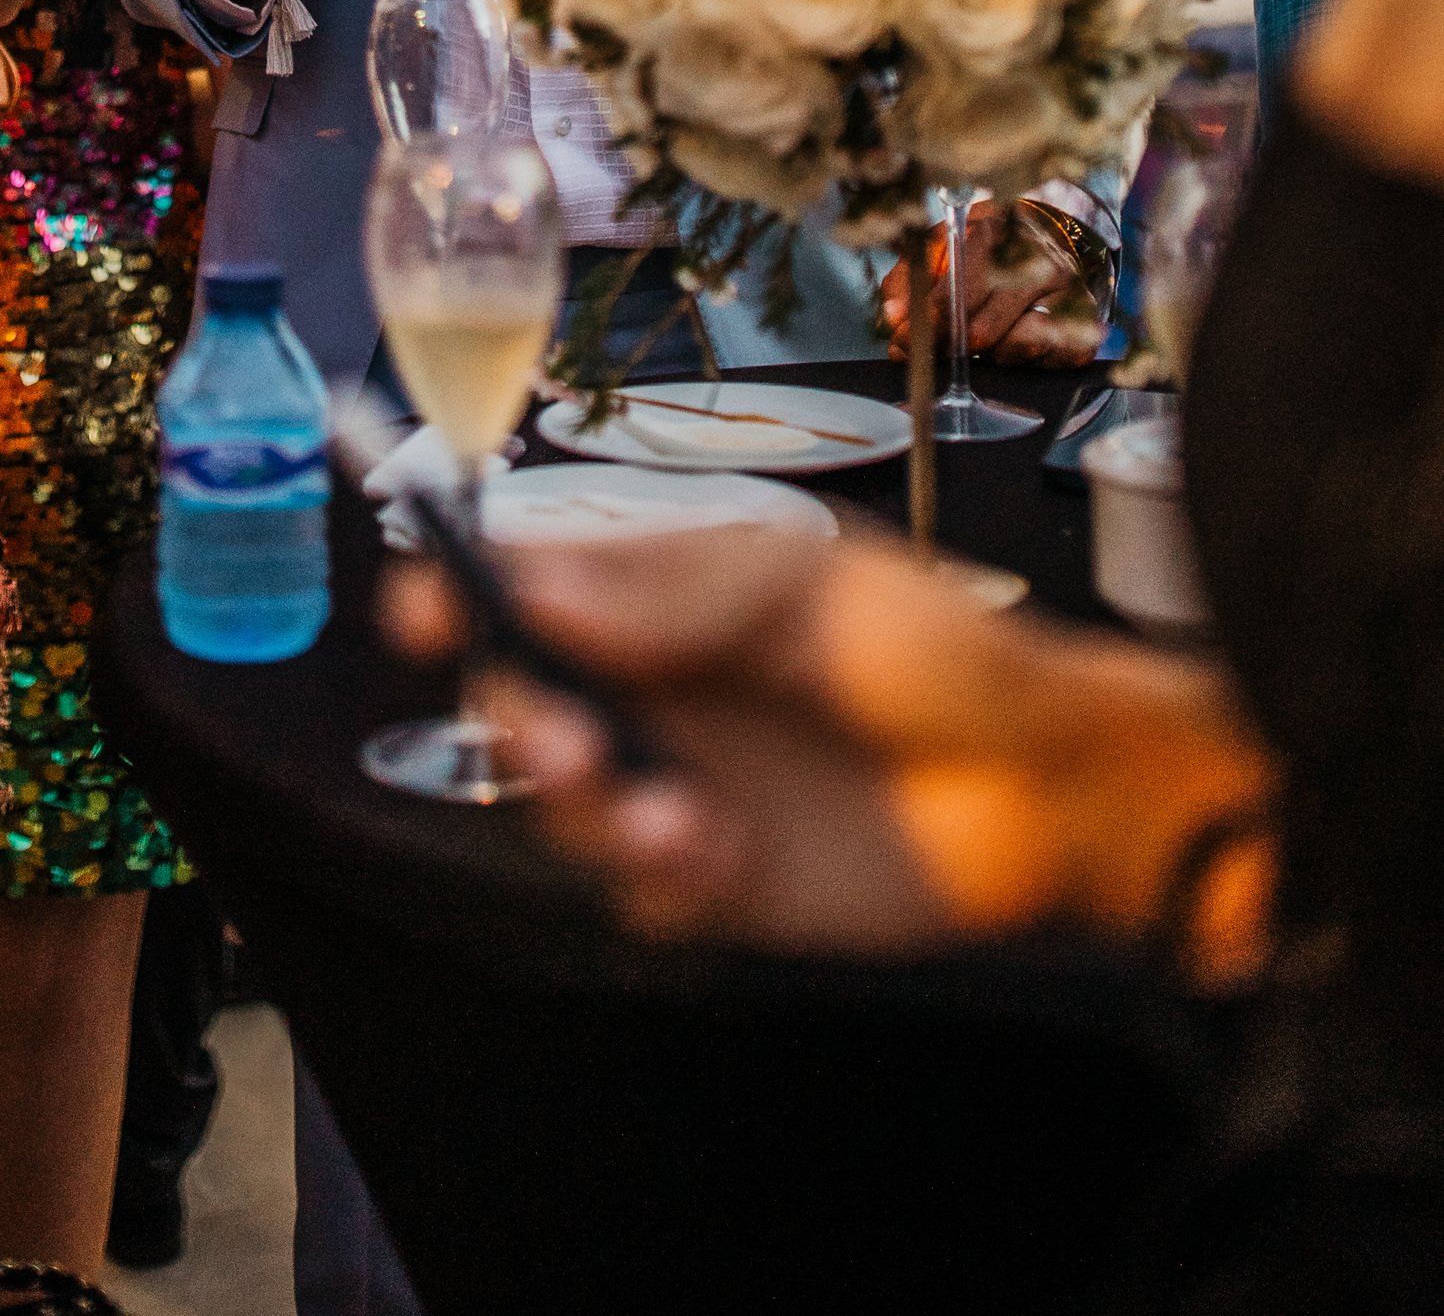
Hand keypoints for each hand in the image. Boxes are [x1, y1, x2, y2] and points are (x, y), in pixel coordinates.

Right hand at [381, 529, 1270, 974]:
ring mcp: (680, 785)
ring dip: (585, 808)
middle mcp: (653, 690)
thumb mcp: (800, 581)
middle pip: (523, 702)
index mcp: (659, 596)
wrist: (1050, 783)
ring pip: (567, 807)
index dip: (459, 590)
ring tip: (657, 812)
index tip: (421, 605)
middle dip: (515, 718)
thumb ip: (666, 587)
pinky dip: (657, 875)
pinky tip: (708, 852)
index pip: (527, 585)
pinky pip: (641, 892)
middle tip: (555, 734)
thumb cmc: (937, 648)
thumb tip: (530, 579)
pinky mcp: (719, 884)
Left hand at [882, 201, 1103, 363]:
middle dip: (947, 347)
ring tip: (973, 343)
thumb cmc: (982, 247)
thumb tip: (893, 317)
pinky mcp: (1085, 328)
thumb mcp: (940, 247)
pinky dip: (1019, 361)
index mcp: (999, 230)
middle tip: (926, 355)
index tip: (901, 337)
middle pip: (984, 327)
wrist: (1048, 241)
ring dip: (987, 354)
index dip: (928, 317)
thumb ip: (911, 277)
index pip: (960, 284)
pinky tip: (1006, 348)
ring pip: (1017, 348)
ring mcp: (1068, 294)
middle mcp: (1040, 259)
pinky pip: (1046, 361)